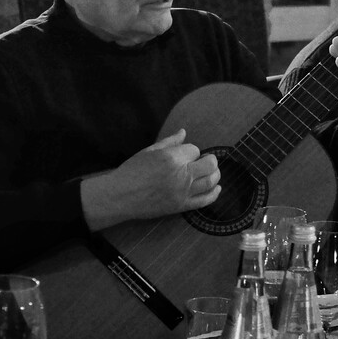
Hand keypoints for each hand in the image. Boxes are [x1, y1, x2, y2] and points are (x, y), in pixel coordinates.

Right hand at [80, 128, 220, 230]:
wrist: (121, 196)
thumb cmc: (132, 171)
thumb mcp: (149, 151)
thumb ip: (169, 142)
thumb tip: (184, 132)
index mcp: (171, 158)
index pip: (194, 149)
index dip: (190, 151)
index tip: (183, 154)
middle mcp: (180, 174)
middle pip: (210, 164)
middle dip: (210, 160)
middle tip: (205, 160)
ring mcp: (182, 191)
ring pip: (211, 180)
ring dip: (215, 174)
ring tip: (211, 172)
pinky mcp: (181, 206)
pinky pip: (205, 200)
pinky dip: (214, 193)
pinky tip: (216, 188)